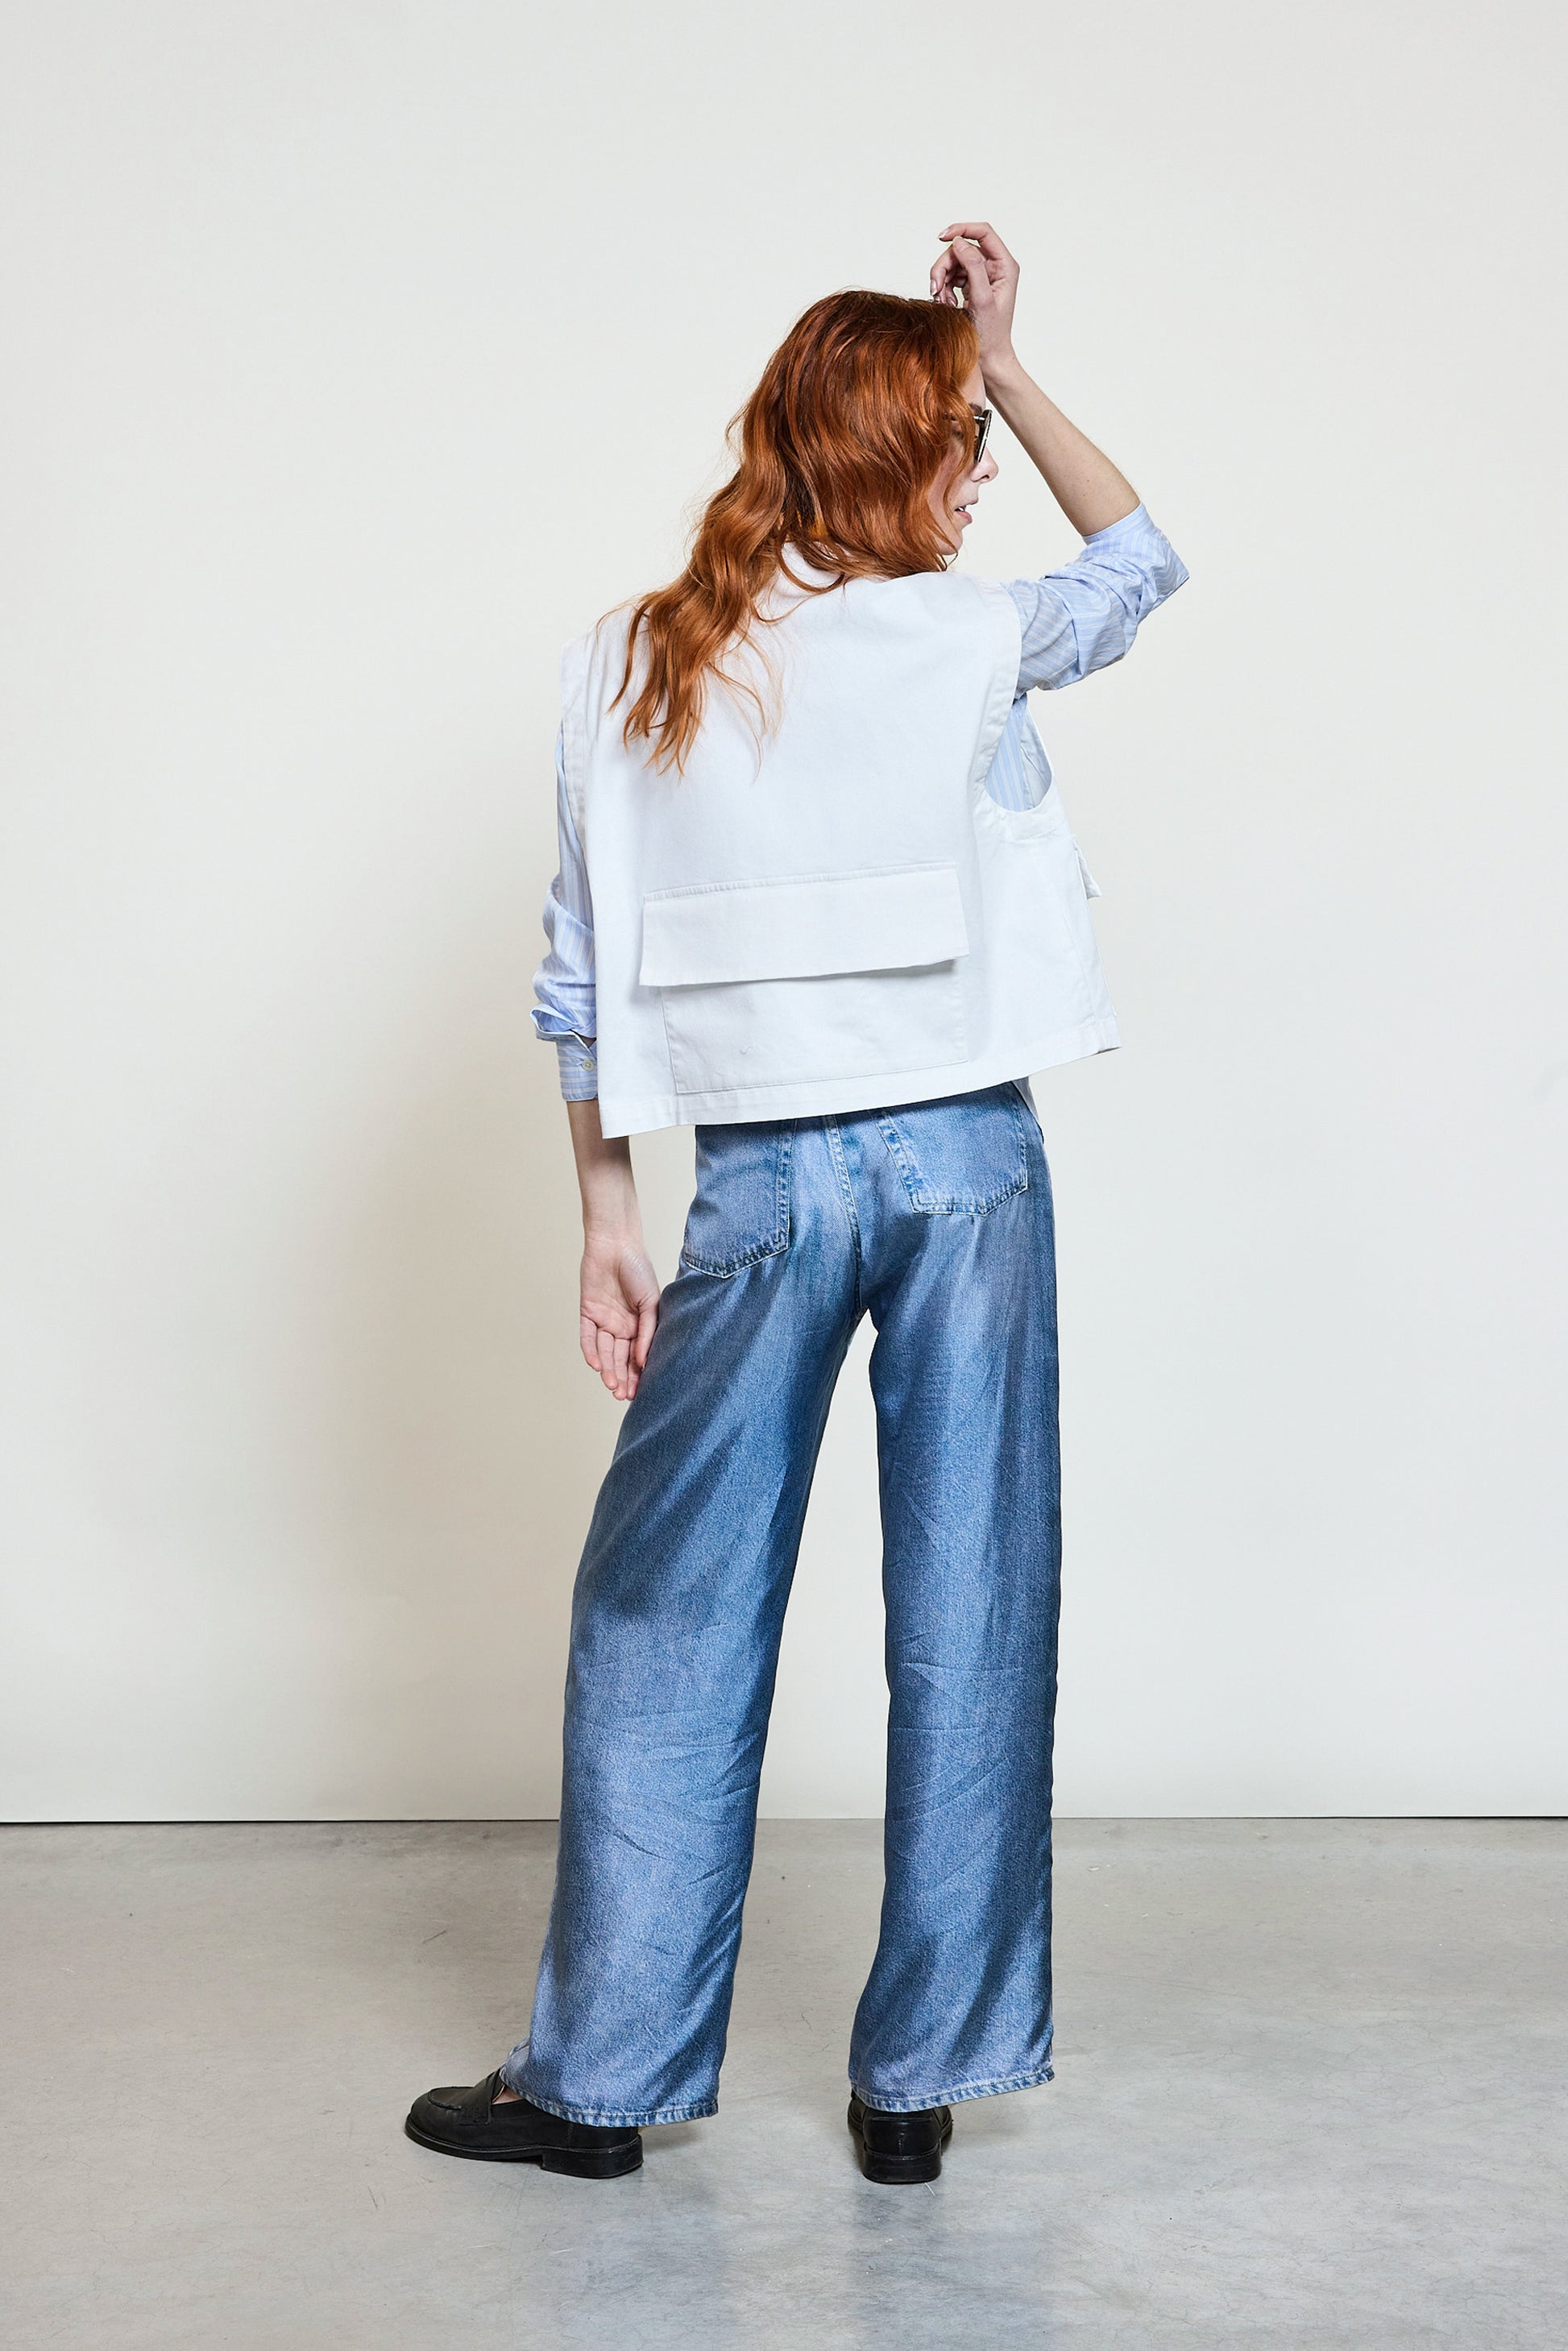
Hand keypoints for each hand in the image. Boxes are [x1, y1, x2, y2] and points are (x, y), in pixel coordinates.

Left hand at [579, 1230, 660, 1401]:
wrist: (616, 1244)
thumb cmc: (639, 1269)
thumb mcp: (651, 1303)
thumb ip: (647, 1332)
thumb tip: (644, 1362)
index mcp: (640, 1325)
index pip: (638, 1355)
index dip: (639, 1374)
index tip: (640, 1393)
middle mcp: (621, 1326)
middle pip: (620, 1358)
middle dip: (622, 1377)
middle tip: (623, 1395)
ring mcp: (604, 1320)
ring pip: (604, 1351)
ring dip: (608, 1369)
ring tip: (612, 1386)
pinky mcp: (587, 1313)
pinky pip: (587, 1337)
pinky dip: (591, 1351)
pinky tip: (597, 1366)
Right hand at [930, 221, 1019, 382]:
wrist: (989, 360)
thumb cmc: (990, 335)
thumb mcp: (982, 299)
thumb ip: (973, 267)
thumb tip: (959, 242)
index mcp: (1005, 266)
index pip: (983, 232)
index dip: (961, 229)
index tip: (941, 237)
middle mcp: (995, 268)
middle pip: (962, 249)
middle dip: (945, 266)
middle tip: (935, 288)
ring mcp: (982, 277)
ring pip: (953, 263)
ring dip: (942, 281)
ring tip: (942, 302)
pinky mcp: (972, 287)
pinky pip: (951, 277)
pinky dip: (944, 289)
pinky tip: (946, 305)